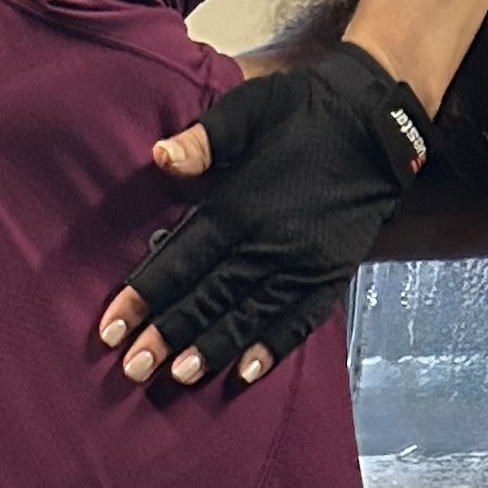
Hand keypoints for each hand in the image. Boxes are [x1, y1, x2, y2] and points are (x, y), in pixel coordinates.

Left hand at [96, 43, 432, 392]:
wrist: (378, 121)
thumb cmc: (301, 111)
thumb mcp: (248, 109)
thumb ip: (203, 139)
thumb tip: (158, 157)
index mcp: (239, 205)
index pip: (179, 261)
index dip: (141, 298)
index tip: (109, 330)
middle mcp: (268, 244)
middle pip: (206, 299)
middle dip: (165, 337)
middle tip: (131, 370)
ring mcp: (302, 265)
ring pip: (247, 316)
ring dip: (211, 349)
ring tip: (178, 378)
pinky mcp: (330, 275)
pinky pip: (299, 320)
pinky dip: (272, 348)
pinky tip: (245, 373)